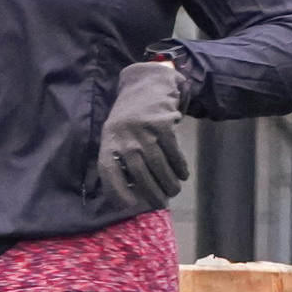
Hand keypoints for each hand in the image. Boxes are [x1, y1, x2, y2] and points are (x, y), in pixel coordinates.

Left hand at [98, 60, 189, 211]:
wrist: (146, 85)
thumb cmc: (129, 119)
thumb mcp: (115, 135)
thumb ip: (119, 160)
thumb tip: (129, 195)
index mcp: (109, 142)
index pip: (108, 173)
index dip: (117, 192)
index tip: (129, 207)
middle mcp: (125, 138)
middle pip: (140, 175)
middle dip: (153, 194)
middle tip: (162, 203)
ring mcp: (144, 131)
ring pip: (160, 166)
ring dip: (169, 183)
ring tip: (173, 191)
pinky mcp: (163, 125)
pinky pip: (174, 153)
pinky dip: (180, 167)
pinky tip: (182, 174)